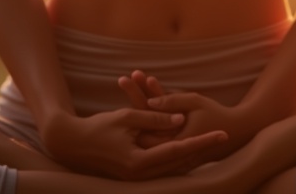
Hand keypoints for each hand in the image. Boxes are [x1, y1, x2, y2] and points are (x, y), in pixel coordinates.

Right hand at [40, 104, 227, 179]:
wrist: (72, 144)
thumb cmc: (97, 128)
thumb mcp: (127, 117)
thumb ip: (154, 118)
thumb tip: (179, 120)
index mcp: (140, 162)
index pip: (179, 150)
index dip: (202, 141)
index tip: (222, 134)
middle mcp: (141, 175)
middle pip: (181, 164)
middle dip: (203, 150)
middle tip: (223, 137)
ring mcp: (138, 179)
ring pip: (174, 169)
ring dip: (192, 156)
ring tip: (212, 143)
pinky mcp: (136, 176)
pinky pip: (163, 168)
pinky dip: (178, 159)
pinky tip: (190, 150)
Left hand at [118, 71, 257, 166]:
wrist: (234, 133)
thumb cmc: (216, 114)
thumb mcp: (195, 103)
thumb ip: (173, 101)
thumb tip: (149, 102)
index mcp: (172, 139)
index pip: (147, 118)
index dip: (136, 97)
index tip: (127, 78)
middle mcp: (167, 145)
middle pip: (144, 120)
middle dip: (134, 96)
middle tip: (122, 77)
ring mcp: (169, 146)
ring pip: (148, 122)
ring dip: (139, 100)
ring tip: (129, 78)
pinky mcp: (171, 142)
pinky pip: (156, 124)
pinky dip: (151, 108)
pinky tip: (145, 89)